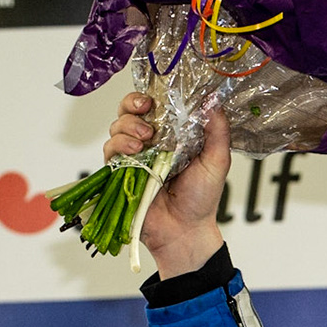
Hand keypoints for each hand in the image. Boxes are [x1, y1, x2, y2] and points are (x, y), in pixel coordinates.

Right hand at [103, 92, 229, 277]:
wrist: (184, 231)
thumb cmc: (202, 199)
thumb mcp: (217, 161)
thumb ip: (217, 132)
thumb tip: (214, 101)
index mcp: (173, 135)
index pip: (155, 105)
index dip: (151, 96)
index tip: (155, 96)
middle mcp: (150, 142)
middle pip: (129, 111)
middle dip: (133, 105)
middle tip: (146, 112)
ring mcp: (133, 156)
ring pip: (117, 127)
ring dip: (128, 127)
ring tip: (145, 140)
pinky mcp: (119, 172)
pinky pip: (109, 151)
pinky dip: (119, 145)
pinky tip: (135, 151)